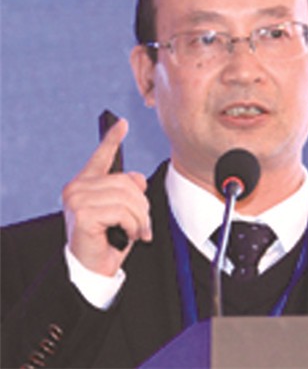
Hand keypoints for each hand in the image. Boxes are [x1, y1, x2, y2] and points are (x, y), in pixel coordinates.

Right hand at [62, 119, 151, 275]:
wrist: (93, 270)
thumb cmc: (107, 242)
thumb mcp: (124, 212)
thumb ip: (128, 192)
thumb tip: (138, 179)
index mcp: (85, 184)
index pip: (101, 157)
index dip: (113, 139)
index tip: (123, 124)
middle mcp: (77, 188)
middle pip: (126, 182)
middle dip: (142, 206)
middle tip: (143, 225)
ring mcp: (77, 199)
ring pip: (127, 197)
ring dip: (139, 218)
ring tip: (137, 232)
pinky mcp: (83, 213)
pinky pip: (122, 211)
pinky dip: (133, 225)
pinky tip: (128, 236)